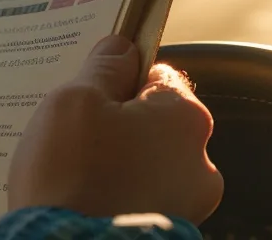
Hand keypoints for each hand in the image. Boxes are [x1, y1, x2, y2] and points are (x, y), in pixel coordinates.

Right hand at [8, 36, 222, 221]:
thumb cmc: (72, 180)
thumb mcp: (74, 101)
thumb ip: (103, 67)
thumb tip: (120, 49)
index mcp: (186, 118)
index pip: (157, 77)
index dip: (118, 81)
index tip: (90, 94)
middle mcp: (200, 162)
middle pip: (153, 124)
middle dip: (116, 127)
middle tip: (74, 140)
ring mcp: (188, 204)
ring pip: (147, 165)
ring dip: (117, 165)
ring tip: (75, 176)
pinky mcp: (169, 232)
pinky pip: (141, 200)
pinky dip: (118, 197)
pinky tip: (86, 201)